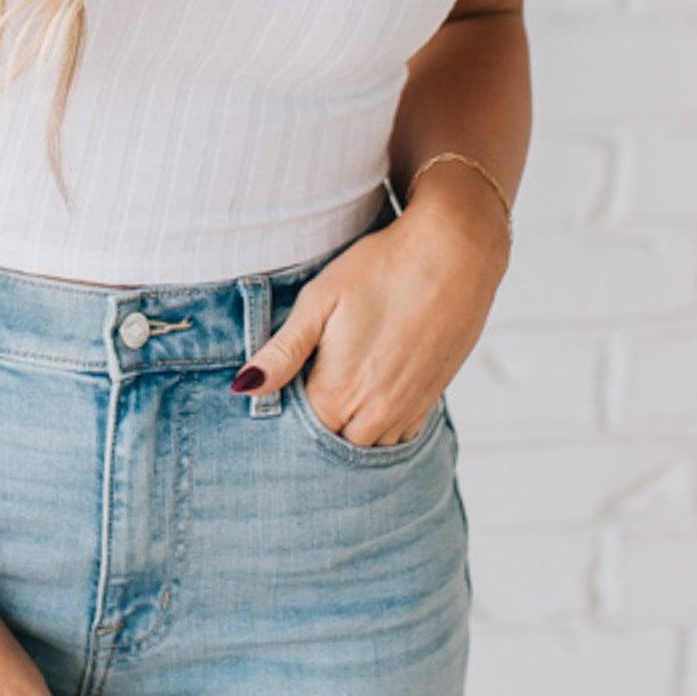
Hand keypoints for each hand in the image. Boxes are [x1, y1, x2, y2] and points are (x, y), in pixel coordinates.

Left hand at [232, 196, 507, 447]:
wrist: (454, 253)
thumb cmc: (381, 268)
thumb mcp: (320, 300)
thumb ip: (282, 352)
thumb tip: (243, 388)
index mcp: (339, 392)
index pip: (299, 430)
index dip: (287, 407)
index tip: (286, 378)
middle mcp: (376, 413)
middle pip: (333, 441)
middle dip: (318, 420)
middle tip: (313, 375)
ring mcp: (408, 409)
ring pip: (368, 443)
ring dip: (350, 424)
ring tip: (342, 380)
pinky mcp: (432, 397)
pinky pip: (399, 434)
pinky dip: (381, 422)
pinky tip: (373, 388)